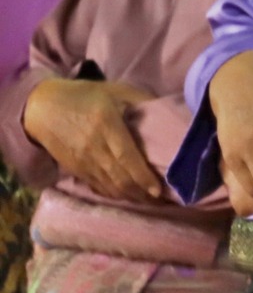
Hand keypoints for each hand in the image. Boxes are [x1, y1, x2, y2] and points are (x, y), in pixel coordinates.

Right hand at [23, 76, 161, 202]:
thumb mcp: (115, 90)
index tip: (159, 190)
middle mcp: (94, 147)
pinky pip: (98, 187)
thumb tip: (170, 111)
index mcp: (106, 125)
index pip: (126, 157)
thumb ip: (142, 99)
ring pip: (110, 186)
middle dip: (143, 193)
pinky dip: (115, 194)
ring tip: (151, 202)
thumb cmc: (84, 97)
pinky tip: (129, 197)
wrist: (41, 108)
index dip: (143, 176)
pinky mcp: (76, 169)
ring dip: (131, 197)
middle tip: (163, 200)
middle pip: (120, 178)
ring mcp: (83, 161)